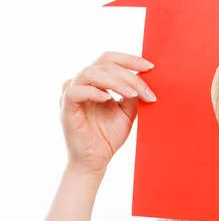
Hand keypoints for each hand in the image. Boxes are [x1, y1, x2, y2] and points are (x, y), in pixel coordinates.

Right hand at [60, 52, 156, 173]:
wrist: (96, 160)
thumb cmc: (109, 136)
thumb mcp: (128, 111)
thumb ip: (133, 94)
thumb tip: (144, 77)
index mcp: (96, 82)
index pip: (109, 60)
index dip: (129, 59)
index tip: (150, 67)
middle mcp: (82, 84)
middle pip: (103, 64)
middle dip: (128, 74)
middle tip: (145, 89)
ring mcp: (71, 94)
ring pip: (90, 73)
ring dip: (115, 81)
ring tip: (132, 94)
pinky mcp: (66, 108)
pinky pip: (75, 91)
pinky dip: (93, 92)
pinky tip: (109, 99)